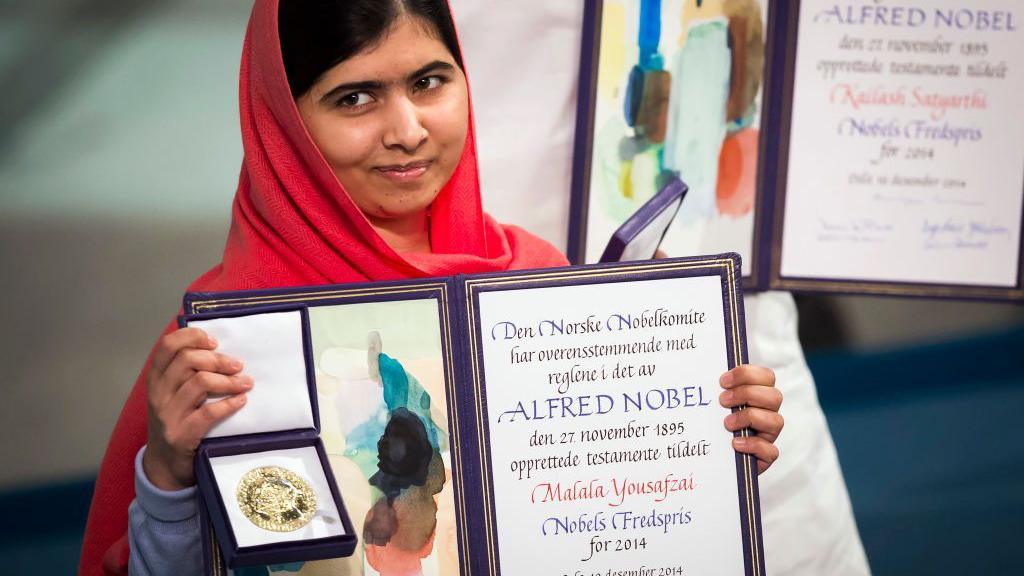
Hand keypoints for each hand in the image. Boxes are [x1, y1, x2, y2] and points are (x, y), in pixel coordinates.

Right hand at [142, 327, 251, 489]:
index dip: (192, 337)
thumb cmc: (176, 422)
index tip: (214, 342)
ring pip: (200, 383)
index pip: (167, 346)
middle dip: (218, 359)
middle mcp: (158, 394)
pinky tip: (241, 401)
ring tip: (246, 383)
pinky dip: (229, 404)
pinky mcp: (181, 435)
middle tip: (238, 365)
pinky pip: (208, 413)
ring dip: (229, 380)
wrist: (164, 465)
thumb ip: (186, 373)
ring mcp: (167, 415)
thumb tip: (219, 349)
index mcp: (156, 379)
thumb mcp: (172, 394)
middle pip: (187, 360)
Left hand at [719, 365, 782, 473]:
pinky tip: (735, 443)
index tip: (722, 381)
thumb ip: (712, 389)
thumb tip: (698, 374)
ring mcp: (768, 435)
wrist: (711, 459)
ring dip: (749, 417)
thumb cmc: (712, 425)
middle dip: (747, 394)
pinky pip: (770, 450)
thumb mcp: (712, 404)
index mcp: (758, 395)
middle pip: (774, 396)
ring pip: (776, 421)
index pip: (766, 376)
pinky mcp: (766, 456)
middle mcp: (768, 413)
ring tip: (727, 423)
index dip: (747, 375)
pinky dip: (753, 445)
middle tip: (723, 401)